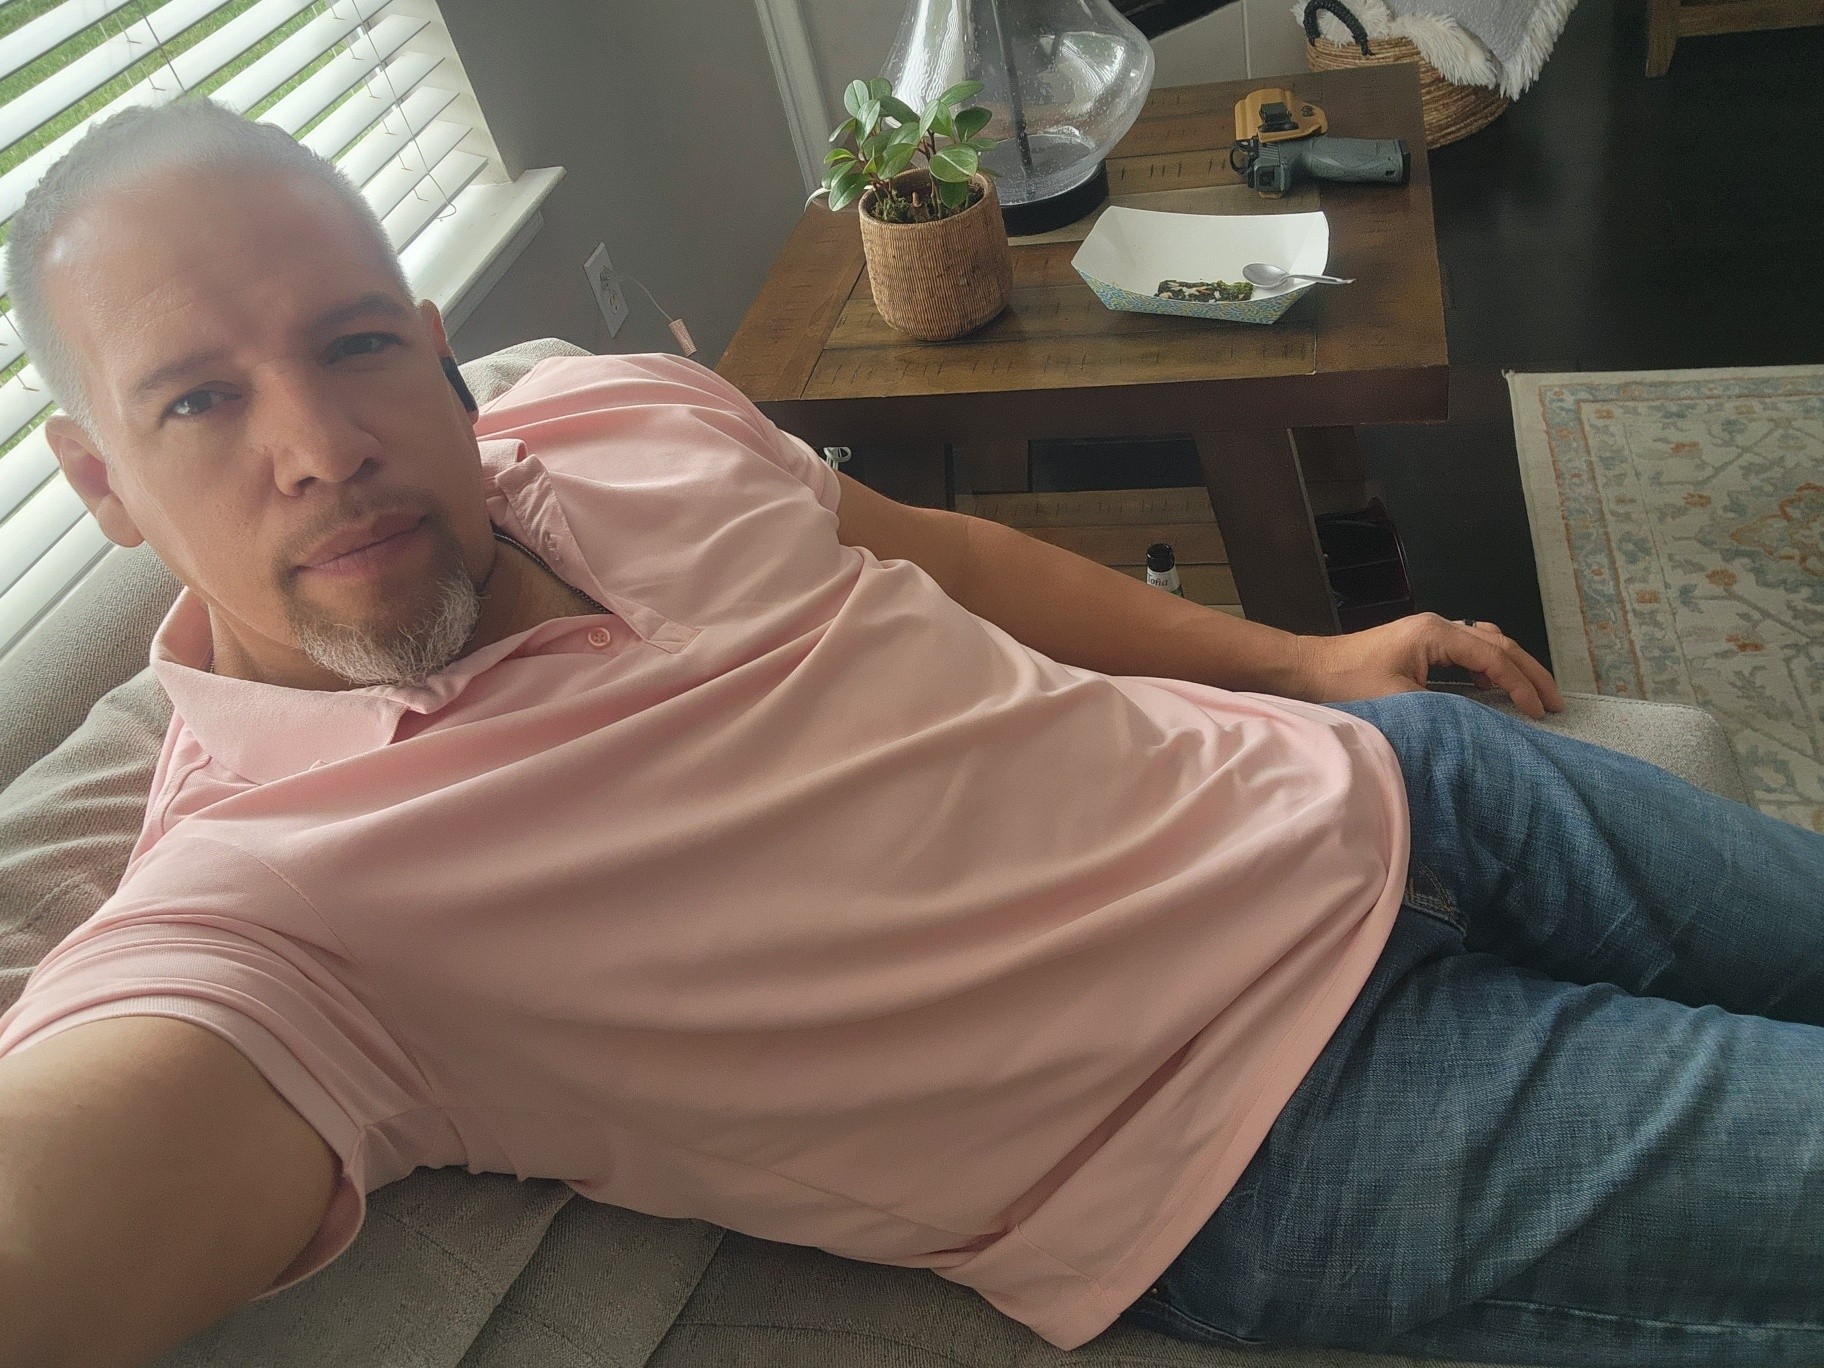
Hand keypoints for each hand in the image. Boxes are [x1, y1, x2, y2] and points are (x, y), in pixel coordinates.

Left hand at [1291, 613, 1564, 719]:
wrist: (1309, 668)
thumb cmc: (1347, 683)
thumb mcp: (1400, 701)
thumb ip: (1446, 706)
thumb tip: (1485, 719)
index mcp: (1437, 634)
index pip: (1494, 658)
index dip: (1520, 686)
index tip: (1540, 713)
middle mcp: (1439, 626)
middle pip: (1499, 643)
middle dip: (1530, 672)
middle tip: (1556, 701)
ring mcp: (1430, 632)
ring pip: (1487, 642)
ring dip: (1513, 666)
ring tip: (1535, 693)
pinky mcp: (1421, 643)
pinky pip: (1469, 648)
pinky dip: (1489, 663)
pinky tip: (1493, 685)